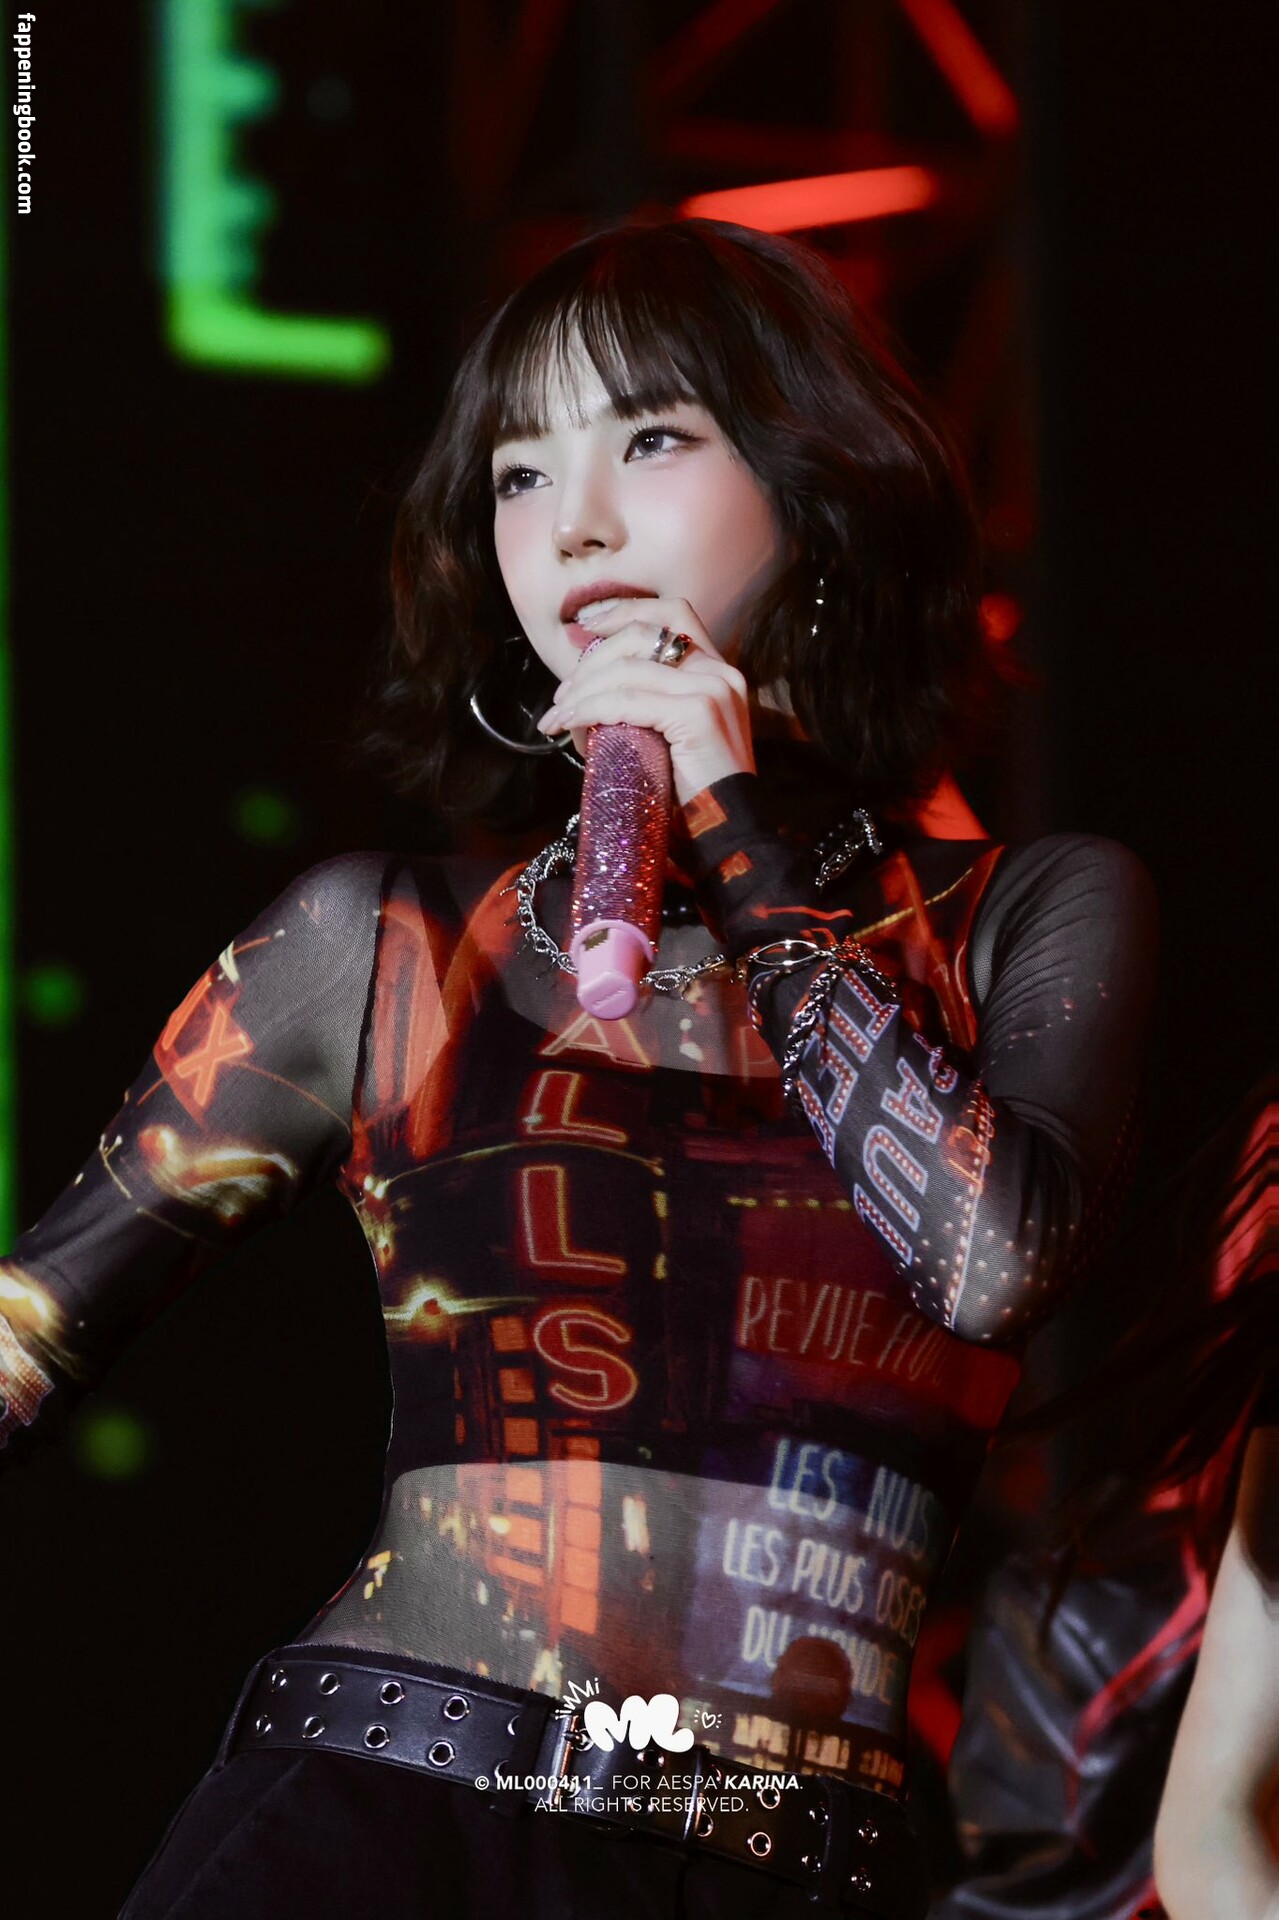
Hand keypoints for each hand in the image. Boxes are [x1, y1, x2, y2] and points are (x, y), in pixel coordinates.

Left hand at [536, 597, 754, 805]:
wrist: (726, 832)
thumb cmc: (693, 792)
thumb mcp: (672, 734)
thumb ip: (648, 702)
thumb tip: (589, 688)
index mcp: (719, 671)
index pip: (673, 613)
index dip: (625, 611)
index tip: (587, 628)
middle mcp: (721, 672)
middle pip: (642, 635)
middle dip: (591, 661)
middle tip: (562, 695)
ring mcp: (712, 690)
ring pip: (627, 670)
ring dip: (581, 691)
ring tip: (558, 716)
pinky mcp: (698, 713)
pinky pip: (626, 701)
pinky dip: (589, 709)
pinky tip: (570, 723)